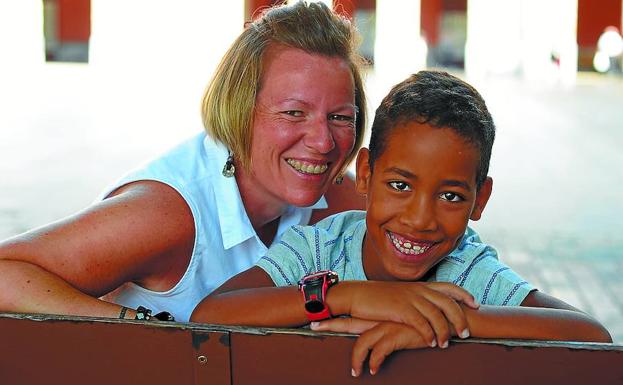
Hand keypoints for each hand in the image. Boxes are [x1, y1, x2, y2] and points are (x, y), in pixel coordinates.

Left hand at [313, 319, 428, 376]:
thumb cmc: (423, 321)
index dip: (334, 316)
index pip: (352, 314)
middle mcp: (380, 318)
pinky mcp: (396, 335)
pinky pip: (379, 351)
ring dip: (356, 358)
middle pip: (349, 322)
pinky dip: (373, 362)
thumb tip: (380, 336)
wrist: (442, 315)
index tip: (318, 317)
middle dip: (331, 325)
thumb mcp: (403, 322)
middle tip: (314, 326)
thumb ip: (390, 327)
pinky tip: (372, 370)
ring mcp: (387, 325)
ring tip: (355, 372)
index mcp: (379, 315)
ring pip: (362, 342)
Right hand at [333, 281, 476, 348]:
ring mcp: (410, 298)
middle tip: (466, 332)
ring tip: (446, 344)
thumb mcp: (401, 294)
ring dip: (444, 331)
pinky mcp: (401, 309)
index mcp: (420, 285)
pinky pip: (421, 323)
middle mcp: (418, 290)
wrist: (358, 294)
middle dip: (460, 318)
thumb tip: (427, 308)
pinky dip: (429, 334)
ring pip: (437, 315)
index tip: (475, 304)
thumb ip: (416, 298)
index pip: (448, 286)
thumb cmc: (378, 297)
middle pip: (448, 302)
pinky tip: (432, 343)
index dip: (464, 294)